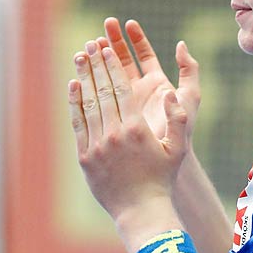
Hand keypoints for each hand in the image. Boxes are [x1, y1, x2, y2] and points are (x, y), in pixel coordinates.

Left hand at [70, 40, 188, 221]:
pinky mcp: (85, 157)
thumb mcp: (178, 149)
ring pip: (87, 104)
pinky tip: (73, 85)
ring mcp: (97, 145)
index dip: (111, 66)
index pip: (120, 89)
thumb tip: (170, 95)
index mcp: (137, 129)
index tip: (106, 48)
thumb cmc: (162, 179)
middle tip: (90, 43)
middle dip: (96, 64)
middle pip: (102, 91)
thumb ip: (179, 120)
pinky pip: (78, 123)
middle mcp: (114, 134)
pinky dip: (74, 102)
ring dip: (83, 77)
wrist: (140, 209)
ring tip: (80, 57)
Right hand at [100, 18, 203, 155]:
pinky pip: (100, 94)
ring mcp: (125, 102)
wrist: (165, 161)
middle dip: (114, 41)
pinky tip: (82, 68)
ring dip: (100, 57)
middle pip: (124, 59)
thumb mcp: (190, 98)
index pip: (144, 55)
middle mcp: (140, 90)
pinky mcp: (113, 114)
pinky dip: (92, 81)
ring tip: (90, 43)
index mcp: (157, 83)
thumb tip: (180, 44)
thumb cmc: (181, 132)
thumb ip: (189, 71)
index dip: (136, 38)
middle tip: (105, 24)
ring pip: (110, 74)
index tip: (127, 23)